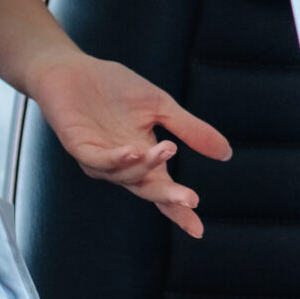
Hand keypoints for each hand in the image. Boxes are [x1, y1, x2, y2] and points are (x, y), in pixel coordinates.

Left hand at [30, 52, 232, 237]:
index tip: (198, 230)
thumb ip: (191, 130)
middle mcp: (121, 165)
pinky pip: (98, 160)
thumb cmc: (114, 88)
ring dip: (147, 166)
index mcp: (142, 157)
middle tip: (190, 199)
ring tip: (168, 149)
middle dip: (168, 196)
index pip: (164, 189)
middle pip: (146, 189)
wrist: (72, 68)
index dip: (179, 210)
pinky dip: (115, 159)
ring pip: (124, 175)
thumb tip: (226, 153)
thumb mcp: (161, 106)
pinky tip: (133, 151)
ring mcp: (99, 158)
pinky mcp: (78, 146)